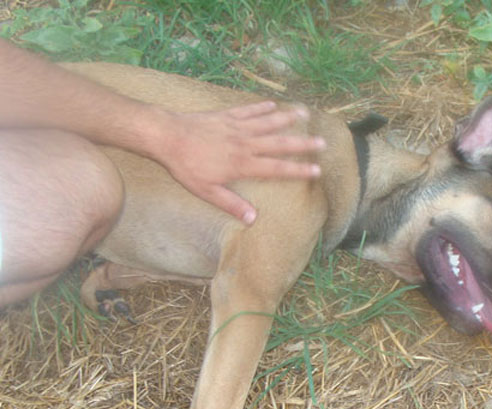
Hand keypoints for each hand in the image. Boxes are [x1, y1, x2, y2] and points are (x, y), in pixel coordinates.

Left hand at [155, 101, 325, 224]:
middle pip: (279, 143)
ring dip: (287, 118)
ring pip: (268, 122)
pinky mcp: (226, 116)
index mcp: (243, 164)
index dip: (298, 170)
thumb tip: (253, 219)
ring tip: (305, 113)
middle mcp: (245, 144)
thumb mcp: (207, 192)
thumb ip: (232, 204)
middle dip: (302, 144)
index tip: (316, 170)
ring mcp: (237, 127)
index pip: (276, 169)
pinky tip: (273, 105)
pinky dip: (261, 107)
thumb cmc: (186, 168)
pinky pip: (248, 110)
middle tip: (322, 142)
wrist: (168, 137)